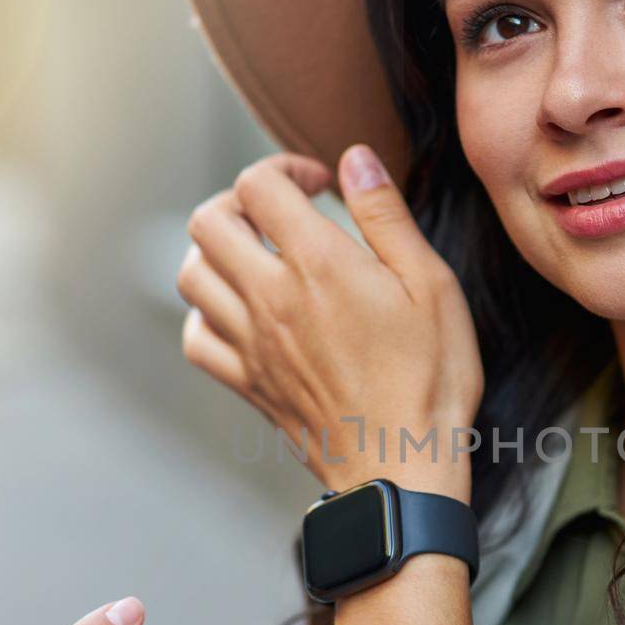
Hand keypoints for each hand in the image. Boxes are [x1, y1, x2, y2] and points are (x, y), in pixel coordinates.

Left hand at [176, 145, 484, 497]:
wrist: (403, 466)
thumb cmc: (431, 378)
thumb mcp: (432, 284)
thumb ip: (387, 215)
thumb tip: (354, 158)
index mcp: (318, 264)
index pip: (258, 184)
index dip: (285, 167)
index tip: (320, 185)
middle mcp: (271, 298)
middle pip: (208, 222)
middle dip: (239, 202)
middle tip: (279, 214)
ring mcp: (252, 345)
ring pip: (191, 276)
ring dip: (217, 254)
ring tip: (258, 258)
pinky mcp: (248, 384)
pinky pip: (196, 338)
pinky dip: (206, 316)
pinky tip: (241, 314)